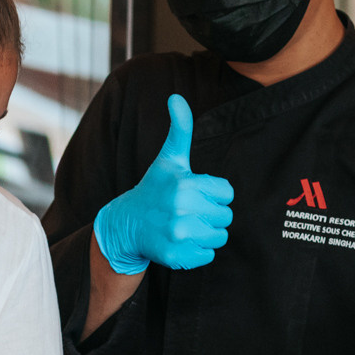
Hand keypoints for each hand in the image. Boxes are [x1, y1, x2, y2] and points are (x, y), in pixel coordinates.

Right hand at [91, 95, 232, 274]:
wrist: (127, 224)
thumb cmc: (155, 189)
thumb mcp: (168, 159)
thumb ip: (180, 129)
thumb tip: (176, 97)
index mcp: (184, 184)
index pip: (226, 192)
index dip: (214, 193)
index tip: (196, 193)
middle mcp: (181, 209)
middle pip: (225, 216)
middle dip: (211, 214)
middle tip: (190, 211)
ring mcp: (177, 234)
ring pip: (219, 237)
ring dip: (207, 234)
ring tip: (187, 226)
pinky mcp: (175, 256)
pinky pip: (207, 256)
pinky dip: (198, 251)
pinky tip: (181, 241)